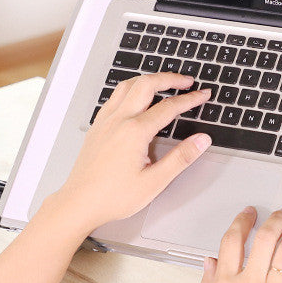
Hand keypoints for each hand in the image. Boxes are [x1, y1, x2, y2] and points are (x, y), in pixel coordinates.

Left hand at [49, 73, 211, 235]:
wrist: (78, 204)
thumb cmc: (112, 197)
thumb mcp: (154, 182)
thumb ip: (181, 158)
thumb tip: (201, 141)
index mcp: (135, 132)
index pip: (169, 107)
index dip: (190, 99)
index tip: (203, 95)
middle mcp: (119, 120)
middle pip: (147, 85)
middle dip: (170, 78)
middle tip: (187, 81)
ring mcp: (106, 121)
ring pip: (128, 85)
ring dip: (149, 79)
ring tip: (164, 82)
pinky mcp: (97, 126)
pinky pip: (115, 96)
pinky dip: (131, 88)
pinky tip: (135, 96)